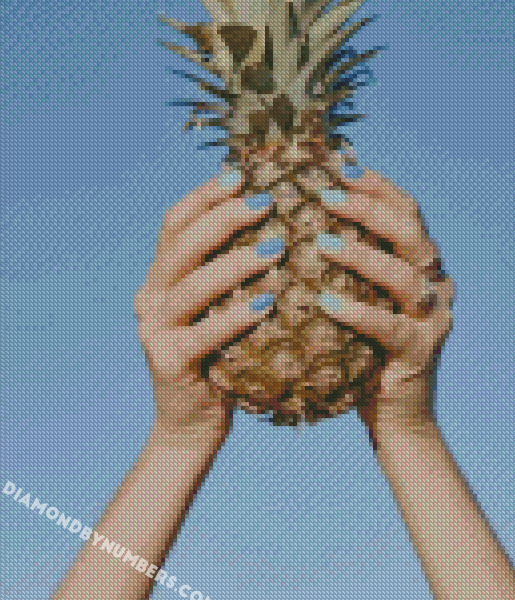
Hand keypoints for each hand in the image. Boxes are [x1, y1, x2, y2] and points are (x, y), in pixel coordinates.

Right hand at [134, 167, 283, 447]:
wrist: (192, 426)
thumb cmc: (220, 359)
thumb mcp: (219, 309)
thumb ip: (231, 273)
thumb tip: (280, 224)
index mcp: (161, 277)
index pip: (175, 223)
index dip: (205, 195)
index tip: (241, 174)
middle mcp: (150, 297)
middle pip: (182, 245)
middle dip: (223, 217)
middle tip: (265, 202)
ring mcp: (154, 330)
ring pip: (191, 286)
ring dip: (234, 263)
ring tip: (275, 248)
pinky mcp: (168, 363)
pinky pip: (203, 336)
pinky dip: (234, 317)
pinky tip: (267, 303)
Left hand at [298, 166, 453, 435]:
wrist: (396, 416)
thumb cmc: (364, 350)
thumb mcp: (358, 298)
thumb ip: (345, 263)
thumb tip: (300, 218)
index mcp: (420, 264)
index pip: (406, 211)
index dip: (376, 185)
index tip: (340, 165)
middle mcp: (434, 283)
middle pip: (411, 232)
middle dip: (369, 208)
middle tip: (325, 196)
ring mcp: (432, 319)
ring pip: (405, 275)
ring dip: (362, 255)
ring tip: (321, 242)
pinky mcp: (419, 353)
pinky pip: (390, 327)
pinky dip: (359, 312)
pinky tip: (325, 302)